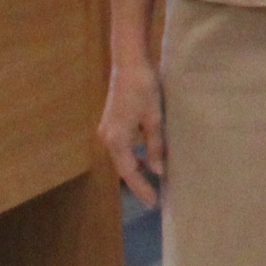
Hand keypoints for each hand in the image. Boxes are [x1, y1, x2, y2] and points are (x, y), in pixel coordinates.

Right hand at [95, 60, 166, 204]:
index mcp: (116, 140)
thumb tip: (158, 171)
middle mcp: (107, 138)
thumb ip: (155, 145)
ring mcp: (108, 131)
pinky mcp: (112, 123)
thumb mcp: (154, 118)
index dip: (142, 188)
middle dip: (138, 183)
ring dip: (137, 169)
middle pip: (123, 168)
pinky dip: (134, 156)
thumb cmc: (143, 88)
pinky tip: (148, 159)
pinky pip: (123, 147)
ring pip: (122, 158)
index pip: (130, 172)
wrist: (129, 63)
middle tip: (154, 198)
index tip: (153, 203)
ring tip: (154, 182)